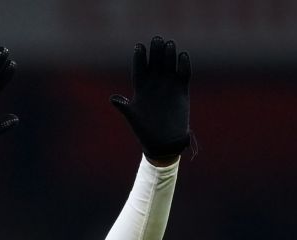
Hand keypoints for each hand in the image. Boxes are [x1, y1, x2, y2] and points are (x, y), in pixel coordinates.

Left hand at [110, 36, 190, 162]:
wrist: (164, 143)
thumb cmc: (145, 131)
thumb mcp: (133, 118)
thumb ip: (125, 106)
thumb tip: (113, 99)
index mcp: (140, 87)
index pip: (139, 67)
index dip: (139, 57)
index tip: (139, 46)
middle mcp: (154, 83)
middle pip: (155, 62)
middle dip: (156, 50)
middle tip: (157, 40)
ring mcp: (168, 85)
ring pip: (169, 64)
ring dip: (169, 54)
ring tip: (169, 45)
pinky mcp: (181, 89)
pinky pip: (183, 73)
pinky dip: (184, 65)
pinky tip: (182, 56)